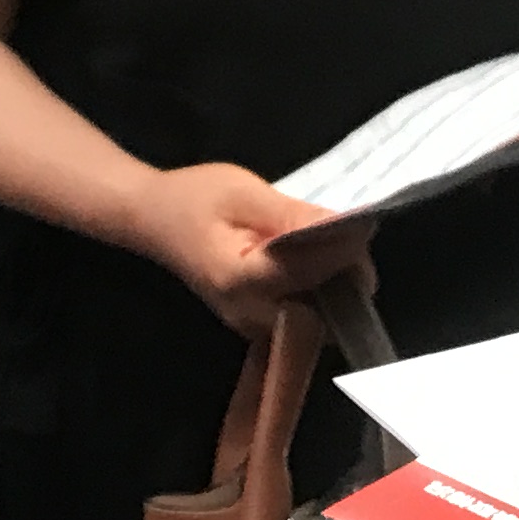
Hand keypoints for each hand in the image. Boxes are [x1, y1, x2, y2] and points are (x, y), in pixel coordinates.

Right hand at [127, 162, 357, 336]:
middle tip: (353, 233)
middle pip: (322, 310)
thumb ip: (292, 217)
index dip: (343, 251)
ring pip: (319, 318)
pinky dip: (320, 289)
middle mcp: (249, 316)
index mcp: (241, 281)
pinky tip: (317, 259)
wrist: (153, 218)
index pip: (309, 274)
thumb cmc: (195, 198)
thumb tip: (347, 226)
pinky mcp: (258, 323)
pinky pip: (305, 315)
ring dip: (336, 283)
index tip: (365, 224)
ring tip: (336, 242)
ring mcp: (253, 326)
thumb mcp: (244, 193)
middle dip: (346, 275)